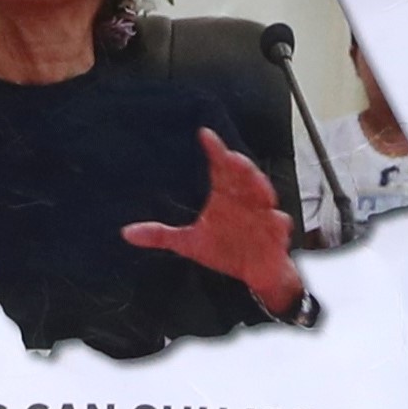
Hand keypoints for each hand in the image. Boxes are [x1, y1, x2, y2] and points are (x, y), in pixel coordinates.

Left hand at [124, 129, 307, 314]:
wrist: (255, 273)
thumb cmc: (226, 251)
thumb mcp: (189, 243)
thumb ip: (160, 235)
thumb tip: (127, 233)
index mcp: (224, 196)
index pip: (219, 167)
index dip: (214, 150)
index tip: (204, 135)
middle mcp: (244, 200)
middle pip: (243, 176)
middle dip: (240, 166)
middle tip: (231, 157)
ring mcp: (262, 214)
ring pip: (264, 194)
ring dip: (260, 186)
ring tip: (254, 179)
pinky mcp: (277, 232)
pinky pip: (280, 223)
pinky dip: (278, 221)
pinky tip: (276, 218)